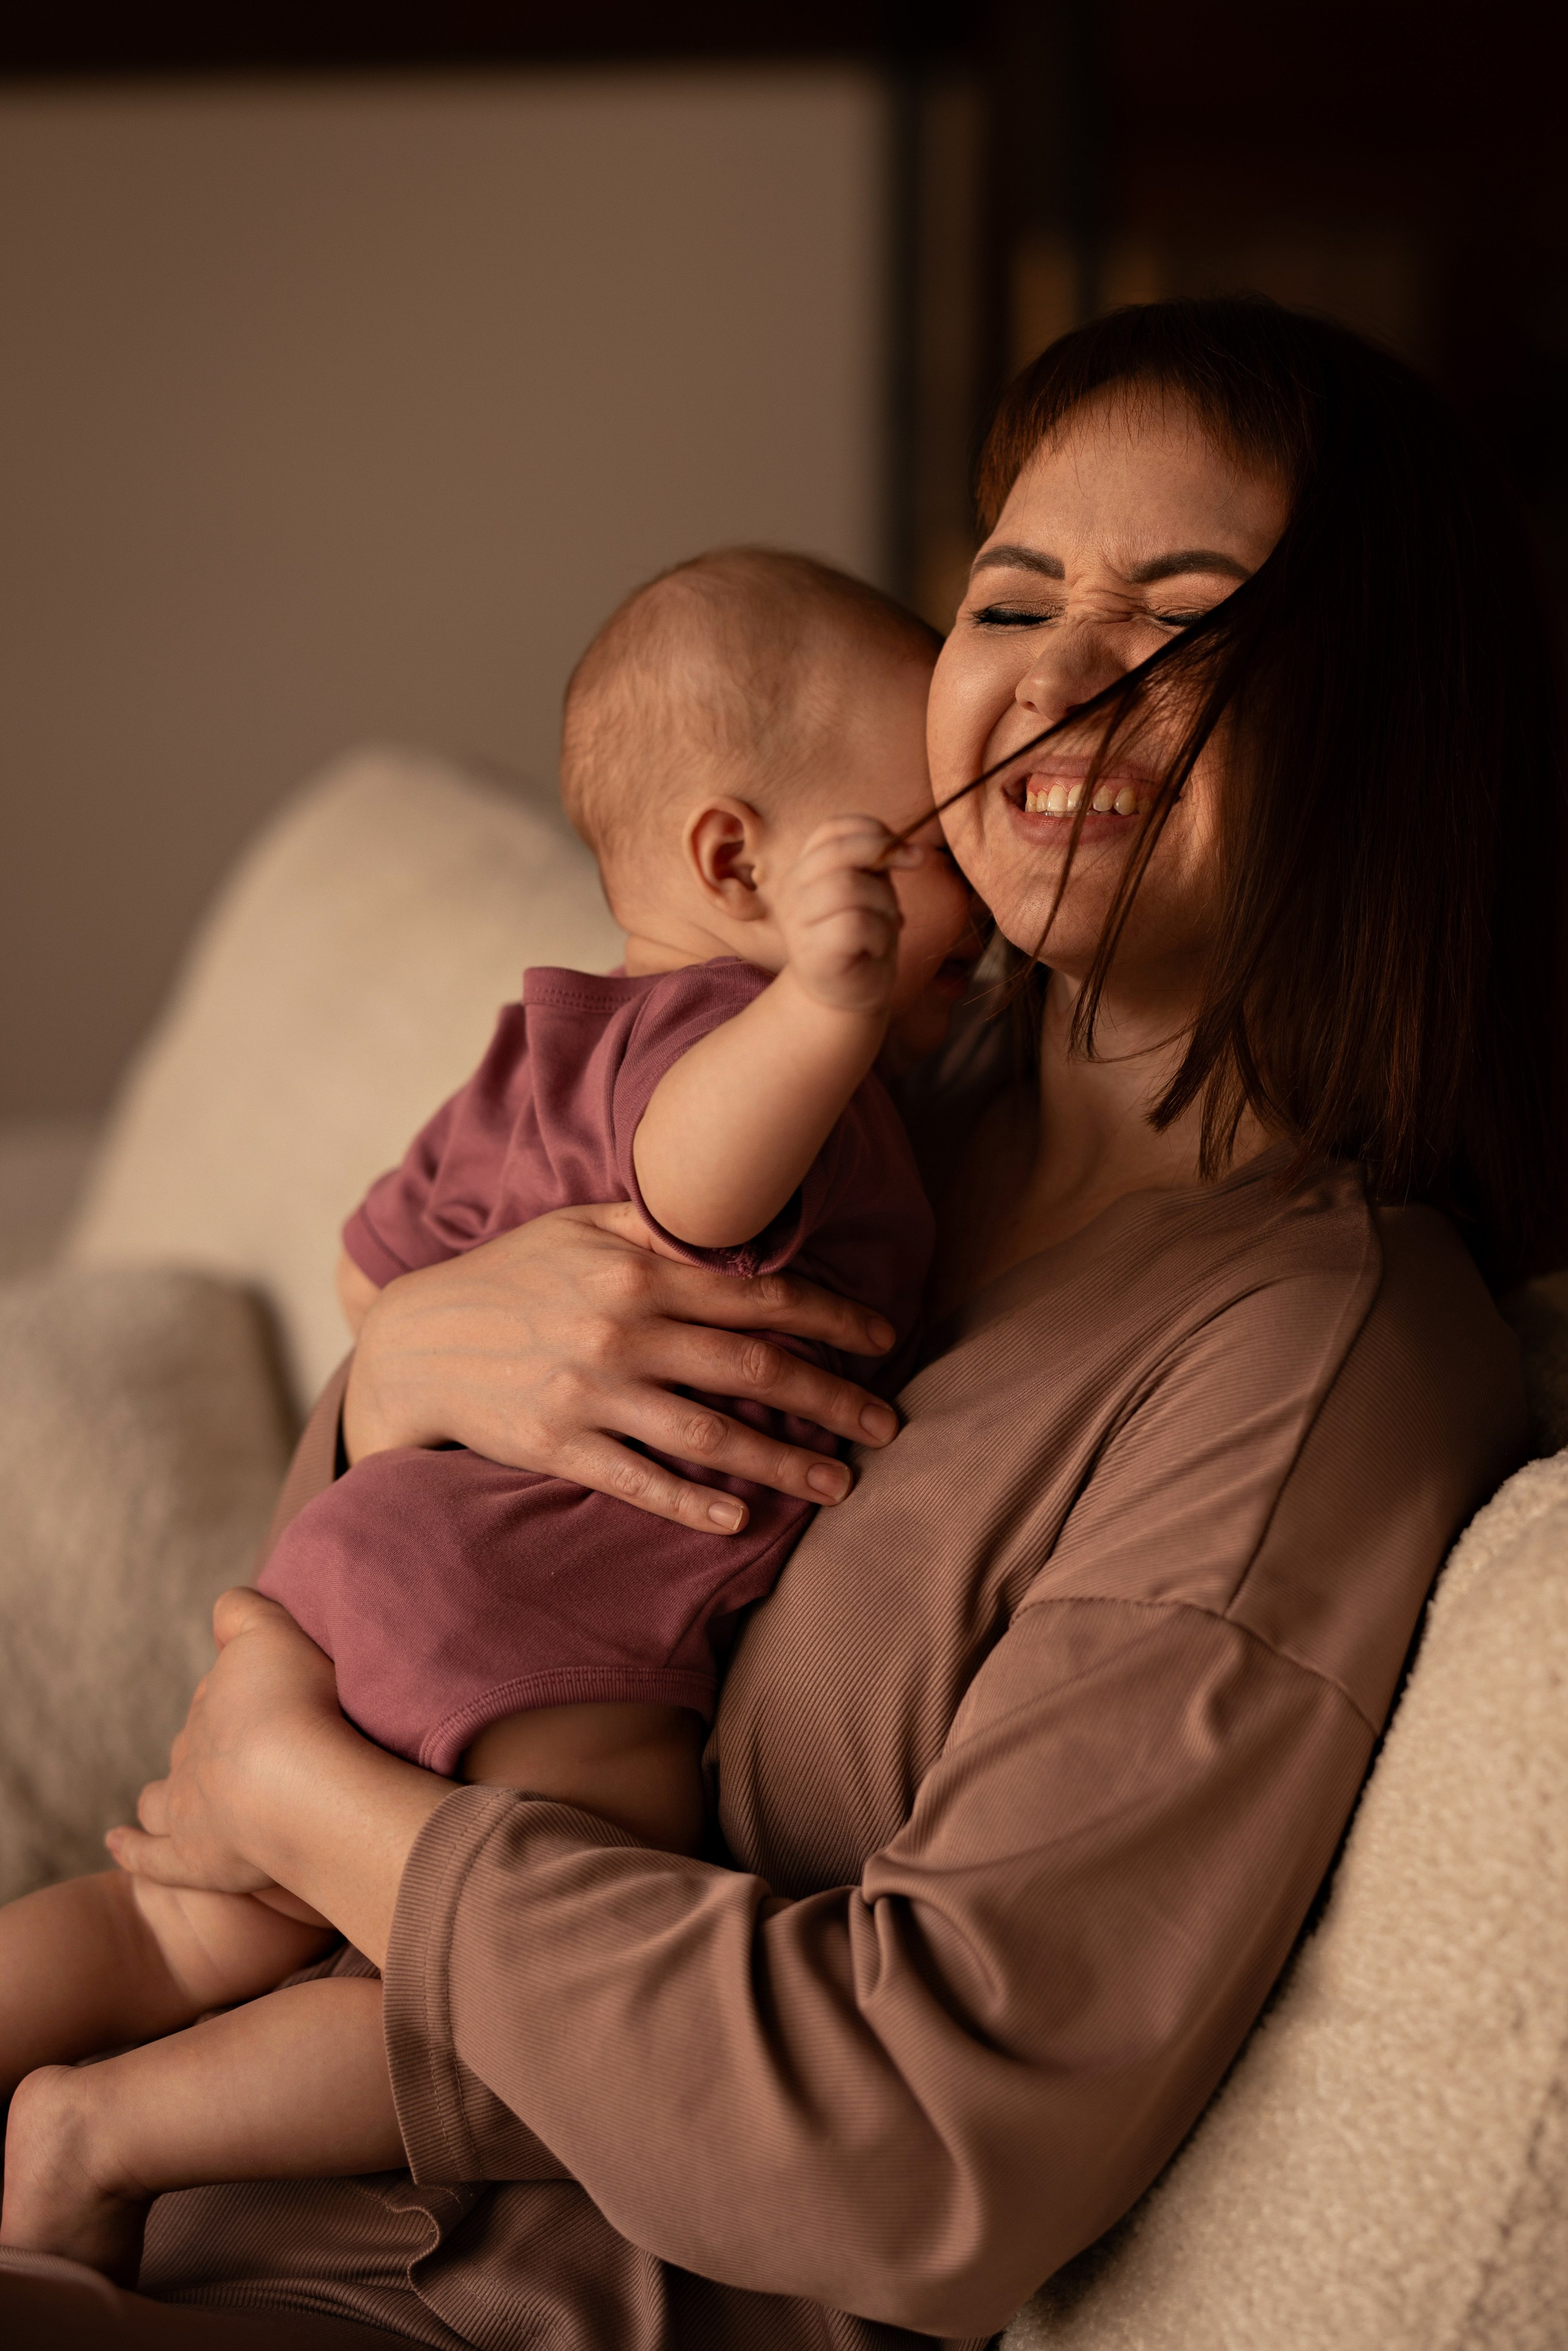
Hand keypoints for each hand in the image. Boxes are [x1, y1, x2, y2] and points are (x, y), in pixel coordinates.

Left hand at [106, 1588, 345, 1899]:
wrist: (293, 1781)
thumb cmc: (292, 1703)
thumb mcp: (272, 1634)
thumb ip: (242, 1614)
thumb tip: (223, 1607)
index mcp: (214, 1702)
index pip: (215, 1695)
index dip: (236, 1696)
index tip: (259, 1700)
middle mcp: (193, 1752)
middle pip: (189, 1746)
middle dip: (203, 1749)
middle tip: (235, 1756)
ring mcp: (187, 1808)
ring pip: (158, 1801)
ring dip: (156, 1799)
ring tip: (155, 1803)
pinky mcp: (193, 1861)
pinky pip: (151, 1858)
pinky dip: (132, 1850)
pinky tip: (117, 1843)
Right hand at [343, 1202, 900, 1533]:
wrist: (419, 1341)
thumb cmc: (511, 1276)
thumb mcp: (579, 1225)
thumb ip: (656, 1221)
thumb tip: (735, 1217)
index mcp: (638, 1269)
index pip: (759, 1294)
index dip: (832, 1316)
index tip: (884, 1337)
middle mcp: (623, 1331)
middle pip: (754, 1369)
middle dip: (833, 1399)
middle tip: (888, 1426)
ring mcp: (591, 1394)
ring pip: (711, 1436)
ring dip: (784, 1463)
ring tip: (838, 1485)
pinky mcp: (559, 1447)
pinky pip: (641, 1482)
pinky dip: (694, 1504)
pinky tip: (742, 1521)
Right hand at [772, 814, 923, 1015]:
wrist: (846, 996)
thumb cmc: (862, 938)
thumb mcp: (871, 889)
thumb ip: (878, 862)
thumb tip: (910, 849)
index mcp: (805, 868)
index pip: (833, 829)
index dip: (876, 833)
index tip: (907, 854)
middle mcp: (792, 890)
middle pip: (839, 853)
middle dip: (883, 864)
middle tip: (900, 892)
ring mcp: (797, 922)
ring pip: (848, 887)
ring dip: (884, 905)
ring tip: (885, 927)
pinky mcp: (811, 952)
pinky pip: (855, 924)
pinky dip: (879, 935)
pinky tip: (874, 949)